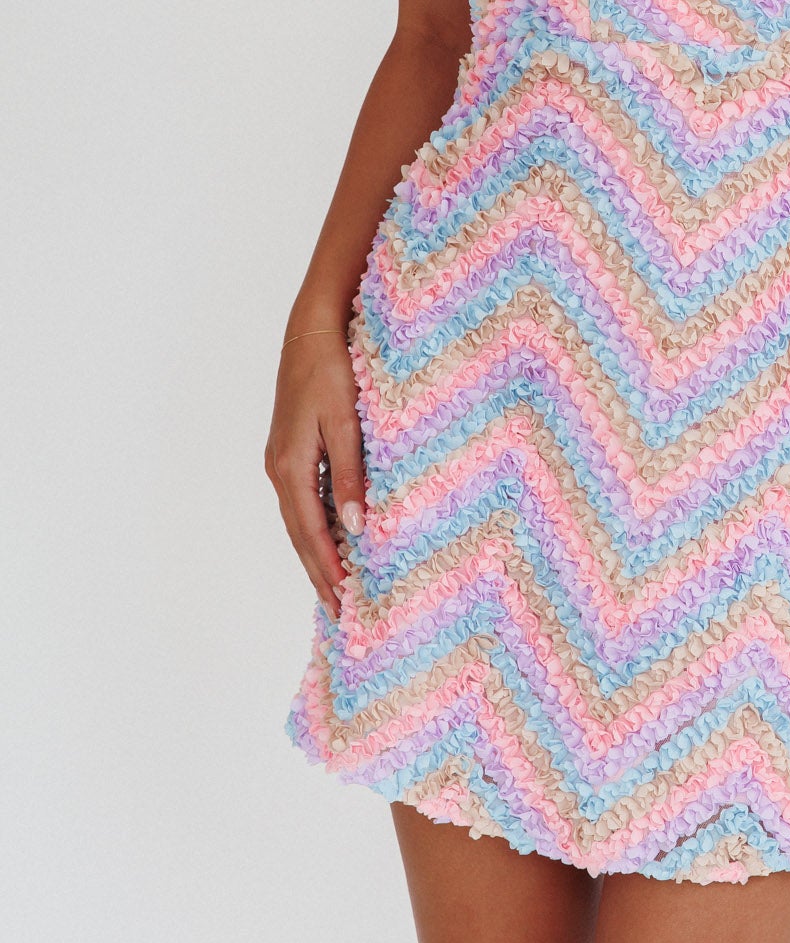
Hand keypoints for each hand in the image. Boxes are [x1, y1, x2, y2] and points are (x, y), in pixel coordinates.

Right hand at [264, 327, 368, 623]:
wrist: (311, 331)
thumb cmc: (331, 370)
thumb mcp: (346, 421)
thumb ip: (351, 474)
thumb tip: (356, 525)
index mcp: (291, 466)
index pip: (310, 531)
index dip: (327, 568)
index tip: (344, 600)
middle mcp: (280, 469)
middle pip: (299, 534)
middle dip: (318, 573)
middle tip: (338, 611)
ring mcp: (282, 460)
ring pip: (299, 519)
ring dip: (316, 553)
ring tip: (335, 586)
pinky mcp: (291, 450)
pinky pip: (302, 501)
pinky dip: (315, 526)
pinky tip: (331, 538)